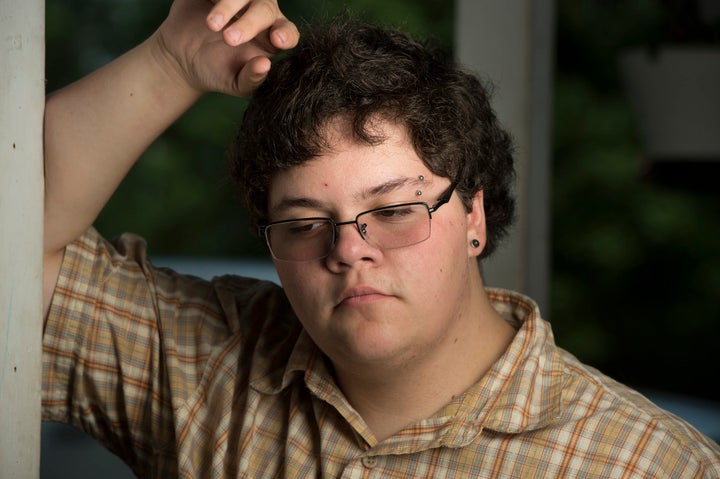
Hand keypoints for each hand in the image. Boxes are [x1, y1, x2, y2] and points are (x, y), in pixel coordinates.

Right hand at [153, 0, 298, 96]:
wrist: (182, 59)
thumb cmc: (217, 72)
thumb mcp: (236, 84)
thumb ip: (252, 79)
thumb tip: (265, 66)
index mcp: (271, 39)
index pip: (288, 32)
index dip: (286, 34)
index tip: (278, 40)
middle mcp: (260, 15)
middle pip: (266, 9)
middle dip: (249, 23)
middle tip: (229, 39)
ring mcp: (240, 0)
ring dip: (229, 6)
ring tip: (212, 26)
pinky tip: (208, 9)